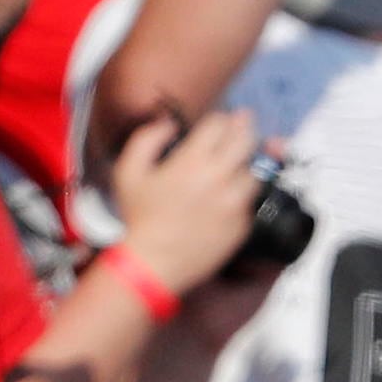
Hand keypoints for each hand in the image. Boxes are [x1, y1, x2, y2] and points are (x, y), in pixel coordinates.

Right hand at [103, 110, 264, 296]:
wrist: (153, 263)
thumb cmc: (139, 219)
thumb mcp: (128, 172)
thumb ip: (147, 139)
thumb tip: (168, 124)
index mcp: (192, 162)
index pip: (220, 124)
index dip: (221, 119)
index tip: (220, 120)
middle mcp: (219, 178)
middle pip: (246, 139)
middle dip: (244, 129)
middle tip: (243, 124)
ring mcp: (235, 202)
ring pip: (253, 171)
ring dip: (244, 164)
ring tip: (232, 165)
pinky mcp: (243, 224)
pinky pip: (250, 200)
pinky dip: (242, 194)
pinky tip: (227, 196)